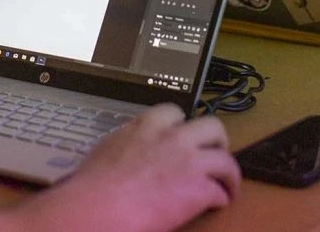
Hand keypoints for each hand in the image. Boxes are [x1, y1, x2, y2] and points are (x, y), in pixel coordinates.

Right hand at [0, 103, 240, 231]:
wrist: (98, 207)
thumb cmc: (91, 186)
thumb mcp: (107, 153)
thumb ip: (125, 148)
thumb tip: (125, 158)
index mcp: (145, 126)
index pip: (174, 112)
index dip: (183, 126)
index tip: (183, 137)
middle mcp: (171, 137)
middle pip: (211, 126)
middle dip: (217, 141)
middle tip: (213, 155)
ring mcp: (188, 161)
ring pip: (225, 159)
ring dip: (228, 174)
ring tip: (226, 187)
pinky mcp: (198, 188)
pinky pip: (221, 191)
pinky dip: (220, 199)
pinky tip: (214, 207)